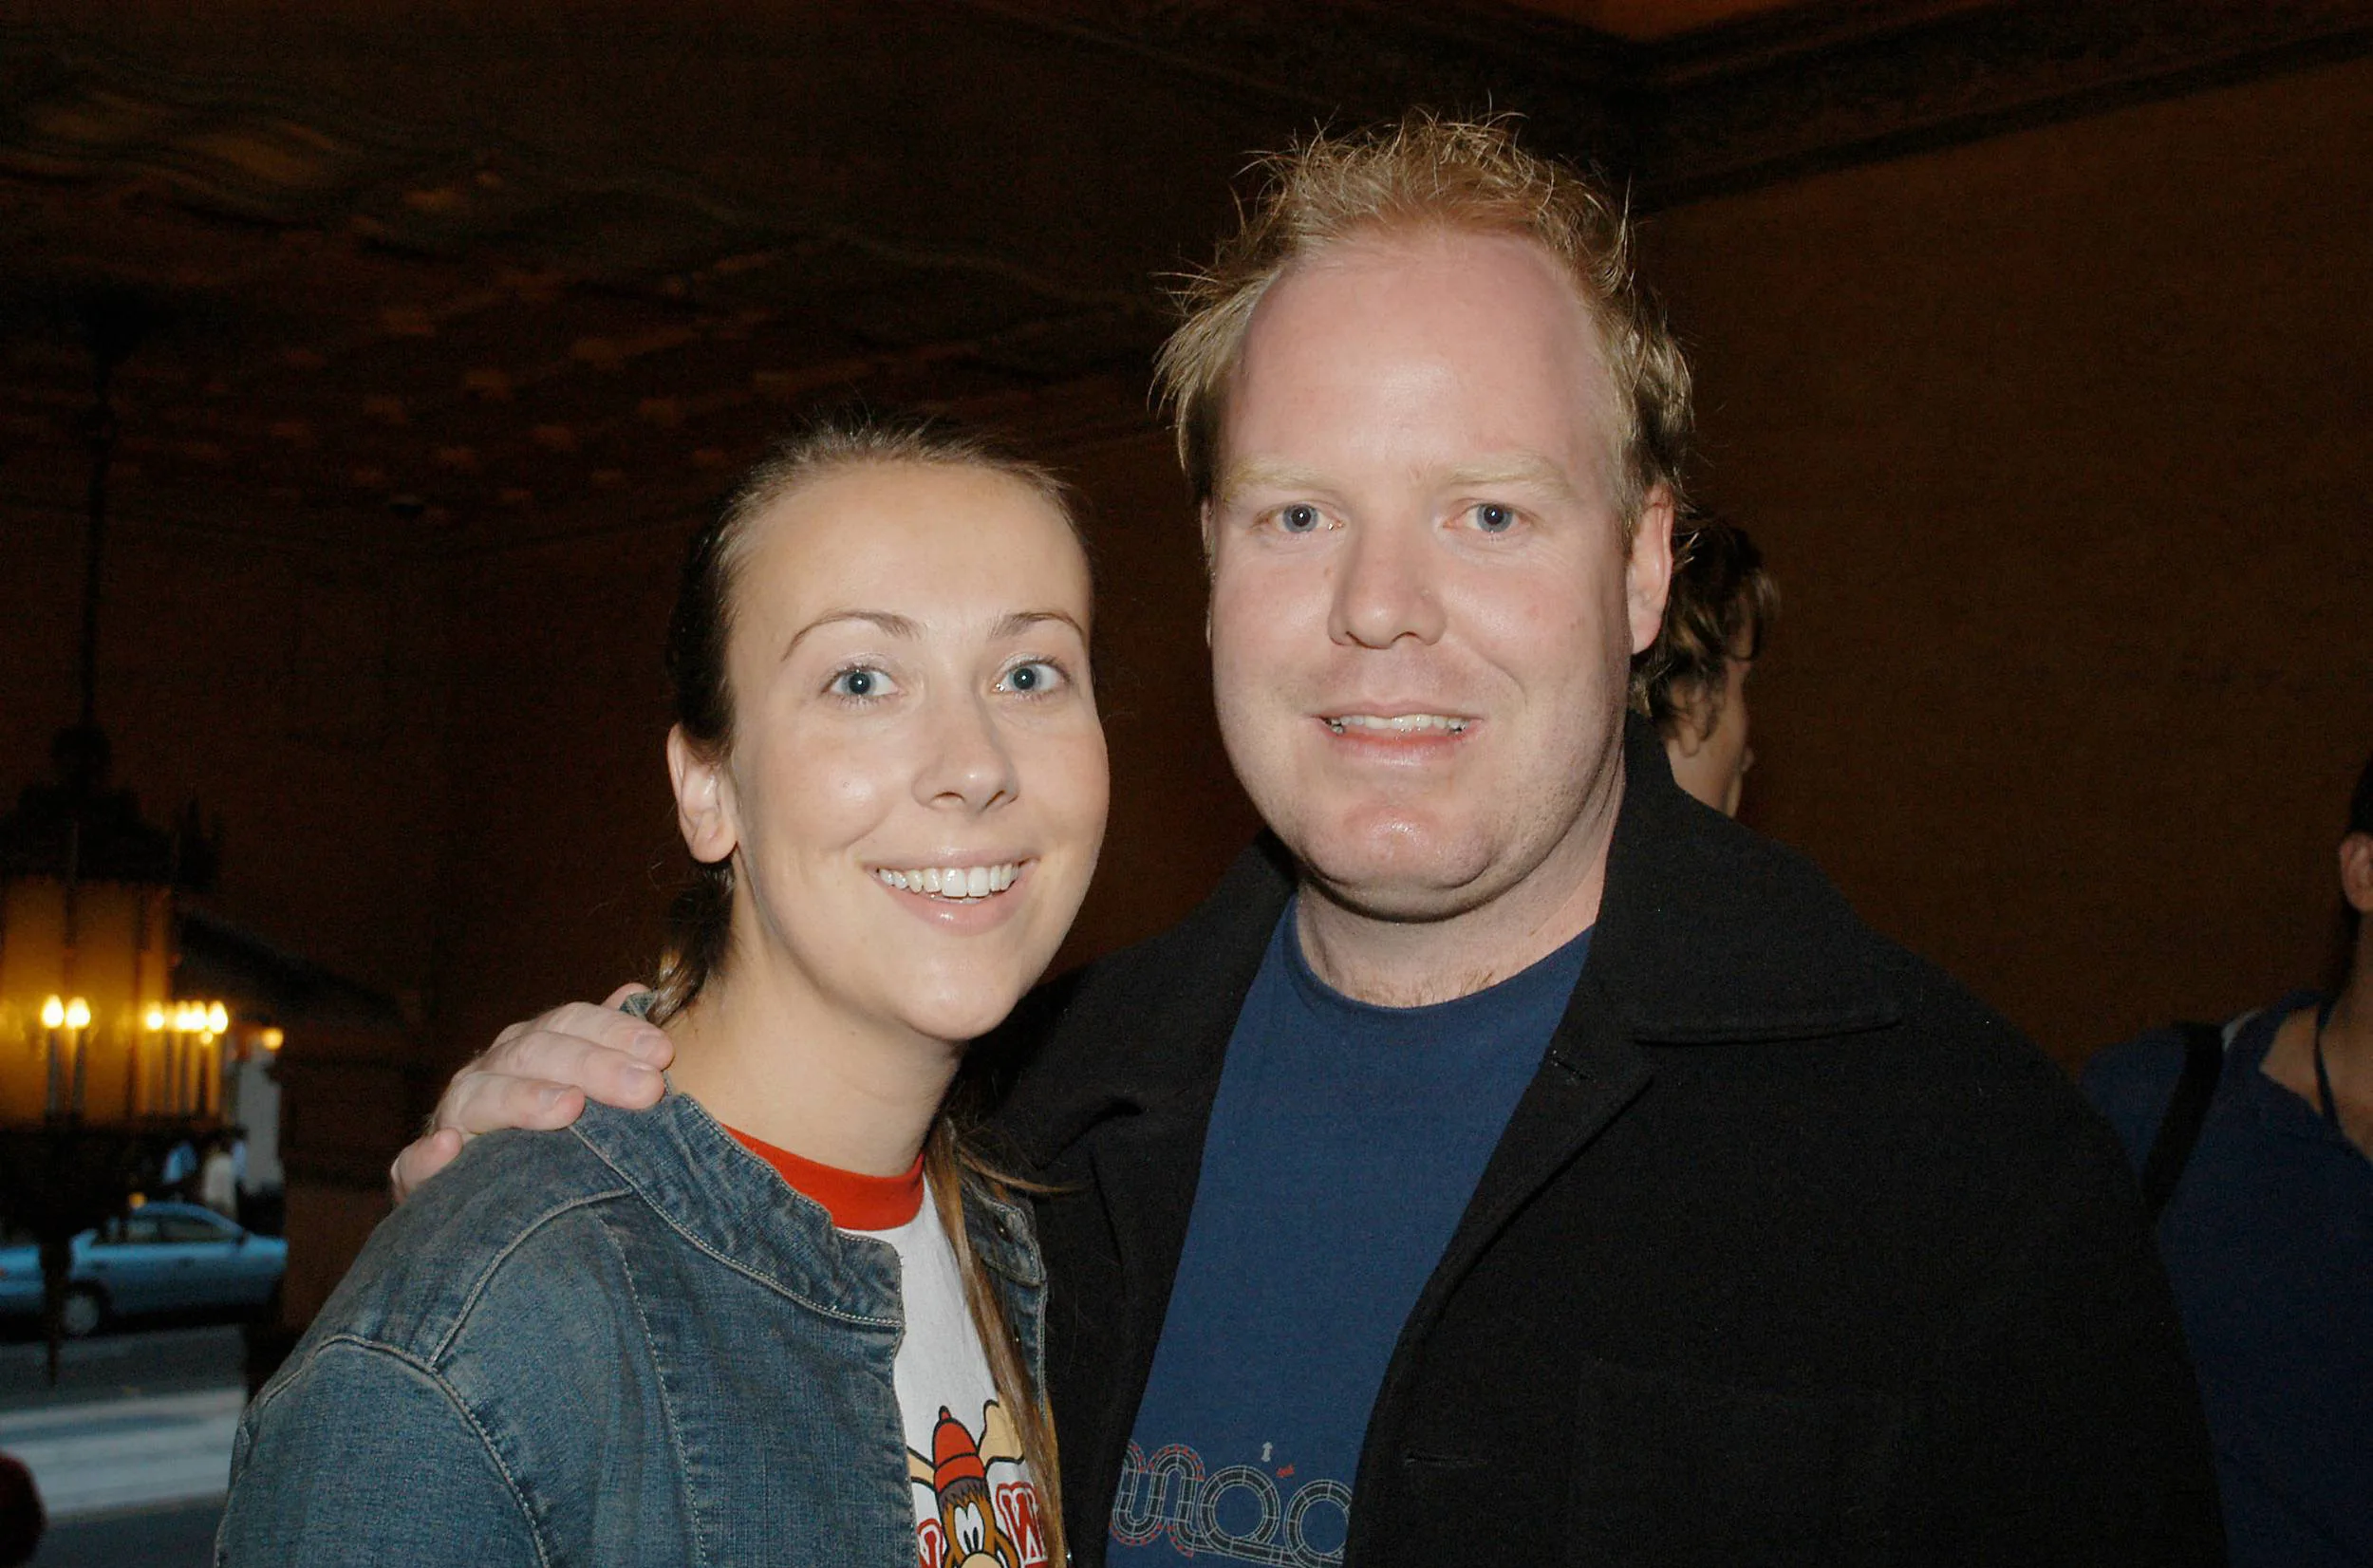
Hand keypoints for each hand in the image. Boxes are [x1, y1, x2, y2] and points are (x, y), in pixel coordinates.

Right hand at [388, 984, 673, 1201]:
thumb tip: (639, 993)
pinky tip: (451, 1149)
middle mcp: (489, 1074)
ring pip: (482, 1098)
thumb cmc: (546, 1131)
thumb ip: (604, 1041)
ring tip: (569, 1107)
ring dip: (524, 1099)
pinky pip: (413, 1164)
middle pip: (536, 1054)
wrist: (481, 1199)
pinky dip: (428, 1157)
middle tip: (646, 1090)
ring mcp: (453, 1120)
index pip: (570, 1023)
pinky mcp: (421, 1173)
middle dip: (594, 1067)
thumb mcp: (579, 1082)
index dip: (615, 1031)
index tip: (662, 1052)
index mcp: (528, 1049)